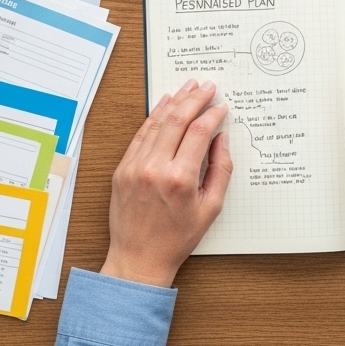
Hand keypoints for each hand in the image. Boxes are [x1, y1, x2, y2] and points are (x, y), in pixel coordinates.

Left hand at [101, 79, 231, 286]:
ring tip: (189, 87)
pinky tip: (164, 103)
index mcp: (180, 179)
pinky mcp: (122, 169)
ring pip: (157, 122)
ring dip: (175, 101)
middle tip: (208, 87)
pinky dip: (153, 116)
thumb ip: (221, 170)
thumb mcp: (210, 208)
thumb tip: (222, 138)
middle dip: (195, 98)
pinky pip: (140, 134)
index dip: (213, 114)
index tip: (221, 106)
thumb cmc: (177, 238)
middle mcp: (156, 168)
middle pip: (178, 119)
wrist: (138, 258)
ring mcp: (135, 167)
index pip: (199, 132)